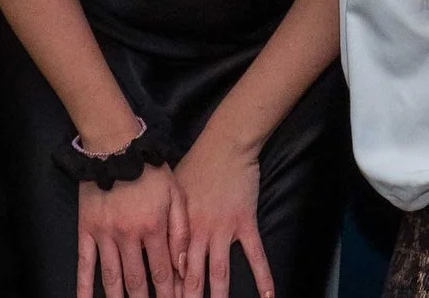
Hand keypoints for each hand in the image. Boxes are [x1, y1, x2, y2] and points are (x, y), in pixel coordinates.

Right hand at [78, 166, 179, 297]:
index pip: (162, 272)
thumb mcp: (176, 194)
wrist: (115, 145)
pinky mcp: (87, 229)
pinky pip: (84, 263)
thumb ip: (181, 230)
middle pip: (137, 281)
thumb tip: (183, 265)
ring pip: (112, 278)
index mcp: (153, 227)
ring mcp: (105, 235)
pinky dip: (83, 286)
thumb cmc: (150, 169)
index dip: (167, 294)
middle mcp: (129, 236)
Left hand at [169, 131, 273, 297]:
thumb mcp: (173, 192)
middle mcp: (198, 231)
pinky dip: (263, 276)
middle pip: (192, 276)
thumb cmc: (197, 165)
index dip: (169, 289)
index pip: (171, 266)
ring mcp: (223, 228)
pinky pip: (255, 255)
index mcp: (179, 226)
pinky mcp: (244, 222)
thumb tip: (160, 245)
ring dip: (218, 296)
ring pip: (220, 271)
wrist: (225, 144)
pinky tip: (268, 296)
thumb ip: (169, 221)